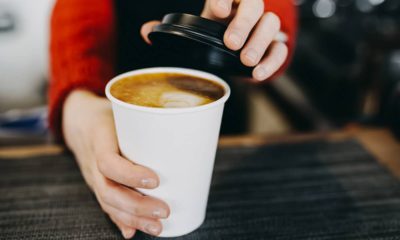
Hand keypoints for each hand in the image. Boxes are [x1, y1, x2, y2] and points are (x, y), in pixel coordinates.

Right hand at [62, 90, 169, 238]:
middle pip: (108, 191)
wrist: (78, 120)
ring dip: (133, 219)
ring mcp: (92, 175)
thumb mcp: (123, 109)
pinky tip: (133, 232)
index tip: (156, 180)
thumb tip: (182, 127)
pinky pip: (106, 205)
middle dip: (137, 206)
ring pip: (107, 203)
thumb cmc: (108, 113)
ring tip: (157, 227)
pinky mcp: (97, 184)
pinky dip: (120, 220)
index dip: (130, 174)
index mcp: (99, 138)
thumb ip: (146, 119)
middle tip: (164, 211)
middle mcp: (92, 161)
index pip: (107, 161)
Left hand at [141, 0, 287, 80]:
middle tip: (231, 43)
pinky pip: (281, 49)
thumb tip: (146, 32)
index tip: (217, 10)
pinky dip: (273, 61)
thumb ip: (168, 29)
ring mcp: (262, 27)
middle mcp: (246, 9)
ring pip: (272, 23)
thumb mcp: (192, 29)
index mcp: (225, 1)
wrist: (232, 47)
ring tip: (246, 61)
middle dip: (243, 23)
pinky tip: (258, 74)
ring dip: (260, 42)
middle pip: (254, 5)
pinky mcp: (273, 45)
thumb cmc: (211, 33)